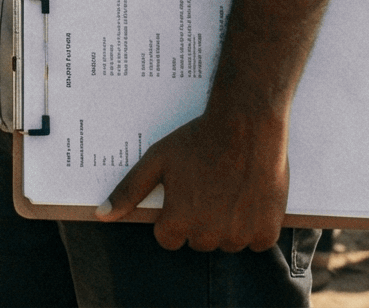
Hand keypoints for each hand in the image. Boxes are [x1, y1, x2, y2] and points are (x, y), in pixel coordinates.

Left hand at [98, 110, 289, 251]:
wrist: (246, 126)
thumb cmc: (198, 141)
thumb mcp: (156, 161)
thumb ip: (128, 191)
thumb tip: (102, 215)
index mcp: (178, 222)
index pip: (169, 238)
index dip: (174, 216)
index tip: (184, 196)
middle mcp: (208, 236)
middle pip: (198, 241)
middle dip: (200, 220)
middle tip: (208, 188)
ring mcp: (239, 236)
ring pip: (228, 242)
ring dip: (228, 225)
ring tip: (230, 190)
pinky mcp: (266, 232)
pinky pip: (257, 241)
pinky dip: (255, 225)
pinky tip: (250, 197)